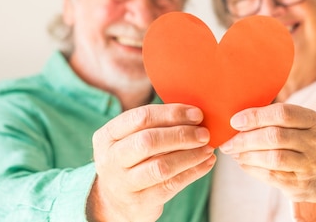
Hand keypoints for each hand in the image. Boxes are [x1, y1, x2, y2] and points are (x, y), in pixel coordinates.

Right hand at [87, 104, 215, 221]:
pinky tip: (206, 163)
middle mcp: (110, 159)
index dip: (171, 113)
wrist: (113, 202)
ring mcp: (123, 183)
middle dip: (181, 135)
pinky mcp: (139, 203)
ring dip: (190, 155)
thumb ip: (153, 125)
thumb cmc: (129, 160)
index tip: (196, 114)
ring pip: (161, 166)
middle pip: (148, 141)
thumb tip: (193, 114)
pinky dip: (193, 172)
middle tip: (204, 133)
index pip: (140, 117)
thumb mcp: (128, 139)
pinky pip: (171, 185)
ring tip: (208, 148)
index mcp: (107, 136)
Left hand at [218, 103, 315, 203]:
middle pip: (276, 136)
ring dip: (247, 154)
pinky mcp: (301, 183)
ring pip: (273, 158)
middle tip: (228, 141)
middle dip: (246, 138)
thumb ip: (270, 118)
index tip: (235, 121)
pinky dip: (252, 168)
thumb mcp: (292, 125)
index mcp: (314, 120)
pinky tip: (242, 162)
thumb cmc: (294, 142)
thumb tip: (235, 120)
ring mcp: (310, 164)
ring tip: (233, 152)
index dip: (256, 116)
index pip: (283, 113)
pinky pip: (271, 175)